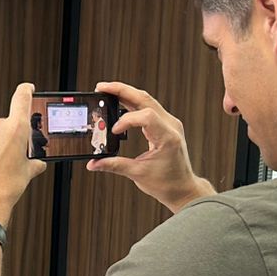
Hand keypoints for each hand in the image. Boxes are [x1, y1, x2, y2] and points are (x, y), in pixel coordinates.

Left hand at [0, 82, 46, 220]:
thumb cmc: (5, 188)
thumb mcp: (27, 174)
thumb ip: (34, 163)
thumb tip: (38, 163)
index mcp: (16, 129)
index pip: (22, 98)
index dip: (26, 91)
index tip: (27, 89)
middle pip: (5, 123)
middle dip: (8, 137)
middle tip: (9, 157)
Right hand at [86, 81, 213, 210]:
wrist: (182, 188)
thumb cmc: (167, 183)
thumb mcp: (138, 174)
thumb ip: (114, 165)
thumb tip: (94, 163)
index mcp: (168, 137)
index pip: (145, 116)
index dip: (126, 120)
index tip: (114, 131)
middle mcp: (171, 125)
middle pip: (145, 98)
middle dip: (121, 90)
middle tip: (101, 87)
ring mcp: (170, 123)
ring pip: (146, 99)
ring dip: (126, 93)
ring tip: (107, 91)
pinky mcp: (166, 124)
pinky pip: (148, 107)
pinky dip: (132, 102)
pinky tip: (119, 102)